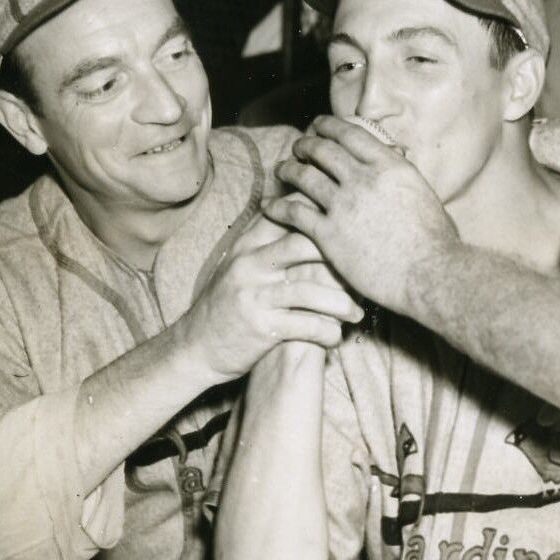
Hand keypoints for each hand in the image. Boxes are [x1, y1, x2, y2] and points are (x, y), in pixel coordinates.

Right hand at [175, 229, 362, 383]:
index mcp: (248, 246)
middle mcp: (250, 265)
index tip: (350, 220)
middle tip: (364, 270)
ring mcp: (254, 296)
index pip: (287, 216)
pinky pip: (306, 326)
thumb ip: (268, 244)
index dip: (320, 213)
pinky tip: (336, 337)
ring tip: (356, 314)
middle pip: (303, 245)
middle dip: (338, 257)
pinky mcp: (261, 327)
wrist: (195, 347)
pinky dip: (327, 333)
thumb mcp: (240, 267)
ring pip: (311, 292)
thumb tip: (307, 220)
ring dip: (341, 305)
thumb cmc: (228, 305)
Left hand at [263, 116, 460, 311]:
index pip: (350, 134)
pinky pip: (295, 212)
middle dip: (306, 145)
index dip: (328, 126)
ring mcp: (344, 205)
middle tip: (298, 147)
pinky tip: (270, 207)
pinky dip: (278, 207)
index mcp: (389, 165)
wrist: (430, 274)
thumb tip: (395, 171)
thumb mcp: (423, 194)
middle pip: (322, 150)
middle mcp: (363, 178)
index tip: (319, 126)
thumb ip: (402, 179)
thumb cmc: (437, 242)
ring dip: (288, 169)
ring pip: (304, 176)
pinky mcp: (329, 234)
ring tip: (281, 170)